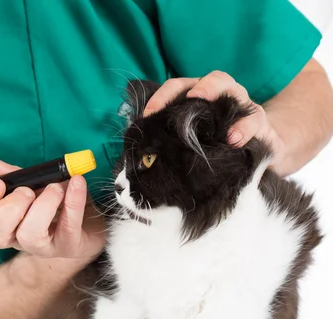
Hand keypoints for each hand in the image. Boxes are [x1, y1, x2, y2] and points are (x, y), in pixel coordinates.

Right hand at [0, 157, 105, 261]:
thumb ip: (10, 174)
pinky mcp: (69, 246)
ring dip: (41, 207)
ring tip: (54, 188)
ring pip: (29, 237)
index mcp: (3, 222)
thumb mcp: (32, 183)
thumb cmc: (56, 201)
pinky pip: (68, 228)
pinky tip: (76, 183)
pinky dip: (73, 202)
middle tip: (25, 191)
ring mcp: (43, 246)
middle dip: (6, 209)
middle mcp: (17, 238)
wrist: (92, 217)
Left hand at [143, 71, 285, 165]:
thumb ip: (170, 136)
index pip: (179, 86)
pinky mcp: (262, 126)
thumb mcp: (191, 136)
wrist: (254, 150)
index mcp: (200, 94)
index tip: (148, 115)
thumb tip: (143, 150)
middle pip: (216, 80)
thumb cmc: (213, 140)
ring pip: (240, 97)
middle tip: (195, 97)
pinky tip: (234, 141)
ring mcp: (245, 108)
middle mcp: (224, 95)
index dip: (163, 97)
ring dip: (231, 110)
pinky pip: (255, 123)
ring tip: (224, 131)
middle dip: (204, 88)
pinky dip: (245, 130)